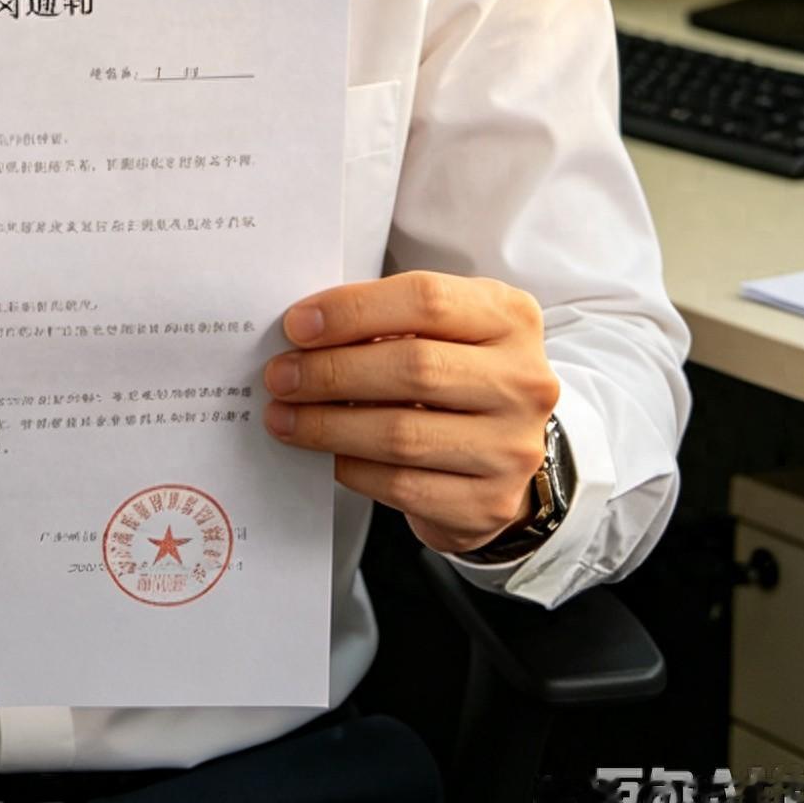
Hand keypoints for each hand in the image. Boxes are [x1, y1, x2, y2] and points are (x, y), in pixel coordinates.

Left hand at [261, 271, 559, 556]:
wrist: (504, 452)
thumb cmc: (458, 373)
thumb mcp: (444, 329)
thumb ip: (389, 321)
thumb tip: (306, 331)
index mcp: (510, 317)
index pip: (427, 300)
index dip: (353, 310)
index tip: (297, 324)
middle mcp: (523, 381)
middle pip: (414, 368)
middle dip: (332, 371)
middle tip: (280, 375)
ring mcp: (512, 447)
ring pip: (402, 434)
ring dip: (328, 425)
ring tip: (284, 416)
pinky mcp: (489, 502)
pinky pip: (403, 485)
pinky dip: (352, 467)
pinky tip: (324, 454)